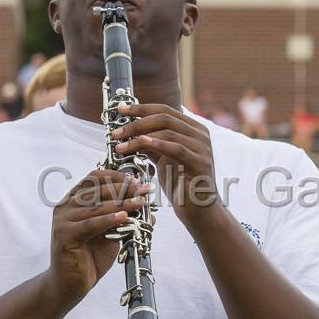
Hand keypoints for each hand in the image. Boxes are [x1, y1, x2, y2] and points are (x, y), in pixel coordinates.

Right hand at [48, 169, 150, 304]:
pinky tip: (124, 217)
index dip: (116, 177)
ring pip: (96, 206)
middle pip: (97, 190)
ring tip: (139, 203)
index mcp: (73, 200)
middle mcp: (65, 206)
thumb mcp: (112, 234)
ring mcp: (62, 220)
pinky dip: (109, 220)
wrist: (72, 283)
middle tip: (143, 191)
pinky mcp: (64, 235)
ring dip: (121, 203)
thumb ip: (125, 220)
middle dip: (124, 189)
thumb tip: (151, 213)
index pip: (94, 178)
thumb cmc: (90, 257)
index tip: (136, 181)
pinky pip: (91, 224)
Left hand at [110, 103, 220, 229]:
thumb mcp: (163, 159)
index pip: (165, 110)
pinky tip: (140, 144)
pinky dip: (156, 144)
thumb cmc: (180, 185)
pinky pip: (176, 149)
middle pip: (165, 117)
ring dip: (139, 136)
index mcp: (193, 129)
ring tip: (120, 146)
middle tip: (115, 132)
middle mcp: (200, 135)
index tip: (120, 110)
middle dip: (136, 122)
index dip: (141, 108)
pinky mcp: (201, 163)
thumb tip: (129, 130)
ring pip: (168, 131)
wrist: (199, 211)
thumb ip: (151, 143)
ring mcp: (203, 148)